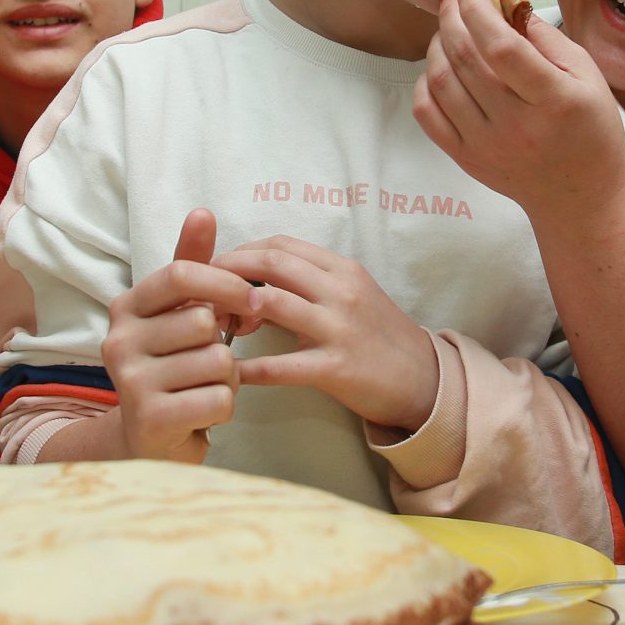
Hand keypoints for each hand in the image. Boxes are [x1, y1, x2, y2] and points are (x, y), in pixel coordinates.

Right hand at [101, 210, 260, 462]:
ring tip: (203, 387)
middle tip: (210, 361)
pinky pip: (219, 398)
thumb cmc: (173, 366)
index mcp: (126, 307)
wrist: (151, 439)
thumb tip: (203, 211)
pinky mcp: (150, 418)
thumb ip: (191, 265)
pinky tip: (201, 412)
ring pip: (218, 361)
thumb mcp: (178, 313)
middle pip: (205, 321)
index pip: (181, 274)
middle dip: (226, 343)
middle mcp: (118, 340)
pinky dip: (223, 407)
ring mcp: (130, 381)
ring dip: (227, 378)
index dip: (226, 283)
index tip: (252, 301)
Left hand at [213, 236, 438, 432]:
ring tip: (212, 328)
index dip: (242, 252)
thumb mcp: (351, 297)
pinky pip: (279, 366)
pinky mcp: (335, 368)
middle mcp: (340, 291)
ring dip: (232, 312)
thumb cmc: (379, 337)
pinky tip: (229, 374)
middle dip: (228, 272)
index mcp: (342, 269)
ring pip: (270, 303)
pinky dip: (247, 369)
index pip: (280, 244)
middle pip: (271, 263)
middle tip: (201, 292)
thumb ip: (309, 284)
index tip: (218, 270)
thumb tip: (256, 281)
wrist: (423, 380)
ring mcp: (339, 328)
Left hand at [413, 0, 624, 216]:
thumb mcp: (587, 76)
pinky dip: (425, 81)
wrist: (581, 197)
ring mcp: (485, 145)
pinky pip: (427, 113)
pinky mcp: (465, 158)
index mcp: (553, 100)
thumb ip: (546, 37)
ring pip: (440, 81)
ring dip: (437, 43)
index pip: (501, 47)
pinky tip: (441, 65)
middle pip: (465, 59)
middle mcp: (515, 125)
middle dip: (452, 15)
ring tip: (450, 26)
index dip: (478, 9)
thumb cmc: (590, 129)